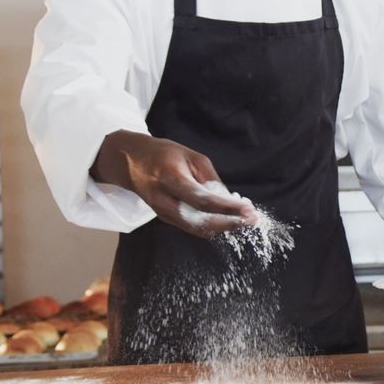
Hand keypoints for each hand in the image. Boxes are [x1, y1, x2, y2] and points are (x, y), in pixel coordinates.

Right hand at [90, 131, 255, 237]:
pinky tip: (229, 220)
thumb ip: (211, 180)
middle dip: (229, 223)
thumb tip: (231, 201)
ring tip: (245, 220)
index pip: (201, 200)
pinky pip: (192, 227)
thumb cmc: (165, 155)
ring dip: (224, 227)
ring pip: (197, 229)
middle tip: (252, 219)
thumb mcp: (191, 157)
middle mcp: (163, 200)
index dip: (226, 208)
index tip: (248, 209)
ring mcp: (162, 212)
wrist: (131, 162)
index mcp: (169, 178)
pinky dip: (213, 226)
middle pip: (199, 221)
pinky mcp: (166, 219)